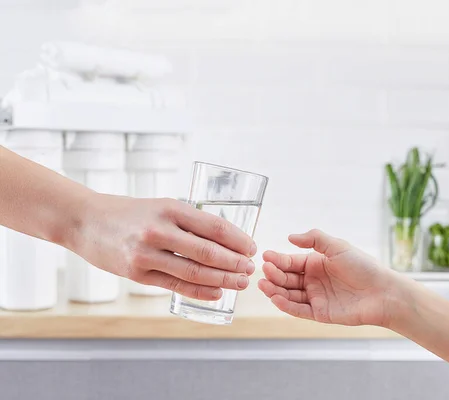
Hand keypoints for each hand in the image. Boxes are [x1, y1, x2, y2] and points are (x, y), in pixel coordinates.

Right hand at [70, 193, 256, 300]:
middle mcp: (159, 231)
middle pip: (208, 252)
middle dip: (235, 263)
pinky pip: (176, 286)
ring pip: (194, 272)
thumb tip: (226, 240)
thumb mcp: (162, 206)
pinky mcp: (137, 274)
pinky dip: (200, 291)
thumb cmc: (131, 212)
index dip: (238, 240)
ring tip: (239, 283)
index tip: (252, 248)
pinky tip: (216, 293)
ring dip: (222, 280)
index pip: (215, 227)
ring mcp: (146, 254)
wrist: (86, 221)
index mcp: (171, 208)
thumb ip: (189, 221)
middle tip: (250, 269)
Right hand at [258, 229, 408, 326]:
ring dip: (275, 290)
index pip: (291, 261)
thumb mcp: (338, 246)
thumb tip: (290, 237)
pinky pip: (298, 310)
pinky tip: (276, 298)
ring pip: (289, 294)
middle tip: (264, 270)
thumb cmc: (363, 267)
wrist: (383, 292)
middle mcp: (314, 280)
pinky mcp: (320, 313)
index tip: (266, 256)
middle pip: (287, 278)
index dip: (278, 259)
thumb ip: (314, 239)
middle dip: (274, 275)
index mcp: (316, 263)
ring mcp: (316, 297)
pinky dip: (286, 305)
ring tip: (264, 285)